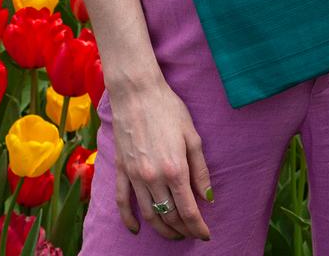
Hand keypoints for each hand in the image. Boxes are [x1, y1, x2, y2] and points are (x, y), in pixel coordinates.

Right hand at [109, 77, 212, 240]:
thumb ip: (200, 170)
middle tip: (192, 233)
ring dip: (162, 228)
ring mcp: (134, 175)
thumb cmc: (169, 109)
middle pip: (169, 215)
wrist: (137, 93)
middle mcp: (154, 177)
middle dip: (183, 229)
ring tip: (173, 234)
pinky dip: (129, 219)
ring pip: (148, 214)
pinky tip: (136, 229)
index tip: (205, 235)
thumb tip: (207, 197)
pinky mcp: (121, 169)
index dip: (198, 227)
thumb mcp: (192, 136)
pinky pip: (123, 201)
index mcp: (175, 169)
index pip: (188, 210)